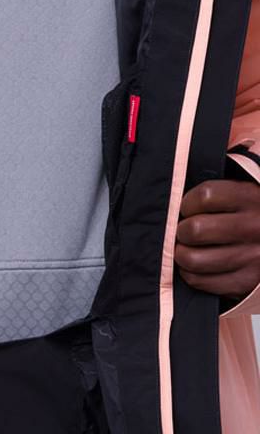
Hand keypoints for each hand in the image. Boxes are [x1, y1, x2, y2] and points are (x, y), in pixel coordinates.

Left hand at [175, 179, 259, 299]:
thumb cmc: (258, 213)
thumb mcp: (254, 184)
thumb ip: (233, 169)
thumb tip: (196, 150)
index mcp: (254, 196)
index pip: (204, 196)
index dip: (187, 203)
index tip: (189, 208)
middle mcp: (254, 226)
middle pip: (194, 229)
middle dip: (182, 231)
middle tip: (185, 231)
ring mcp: (250, 258)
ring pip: (193, 259)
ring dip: (182, 254)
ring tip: (187, 249)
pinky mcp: (243, 283)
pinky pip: (200, 281)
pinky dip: (191, 275)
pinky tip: (196, 267)